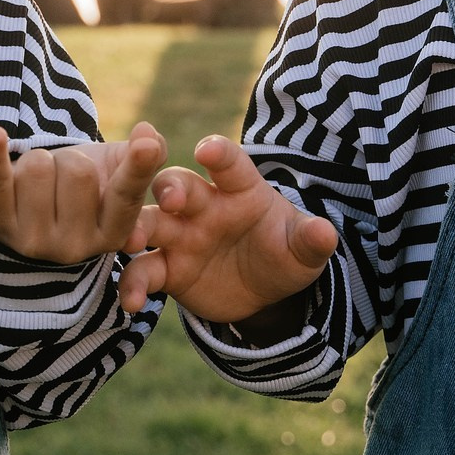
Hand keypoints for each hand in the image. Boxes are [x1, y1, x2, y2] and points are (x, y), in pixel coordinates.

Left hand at [0, 122, 164, 267]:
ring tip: (36, 181)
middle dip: (69, 160)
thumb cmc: (80, 186)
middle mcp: (75, 248)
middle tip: (60, 179)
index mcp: (113, 235)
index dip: (137, 167)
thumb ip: (149, 153)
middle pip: (78, 172)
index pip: (127, 196)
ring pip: (40, 167)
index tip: (147, 145)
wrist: (25, 206)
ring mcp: (32, 241)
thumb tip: (149, 138)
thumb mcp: (118, 172)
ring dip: (37, 160)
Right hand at [123, 136, 338, 321]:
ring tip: (129, 242)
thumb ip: (310, 240)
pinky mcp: (167, 268)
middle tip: (170, 200)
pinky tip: (131, 303)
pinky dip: (132, 283)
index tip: (209, 150)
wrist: (266, 292)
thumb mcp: (303, 250)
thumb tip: (325, 233)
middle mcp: (204, 205)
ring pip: (150, 222)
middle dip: (170, 188)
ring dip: (137, 228)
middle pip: (178, 185)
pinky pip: (143, 271)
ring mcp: (180, 235)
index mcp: (240, 189)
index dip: (219, 153)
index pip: (229, 164)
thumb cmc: (284, 254)